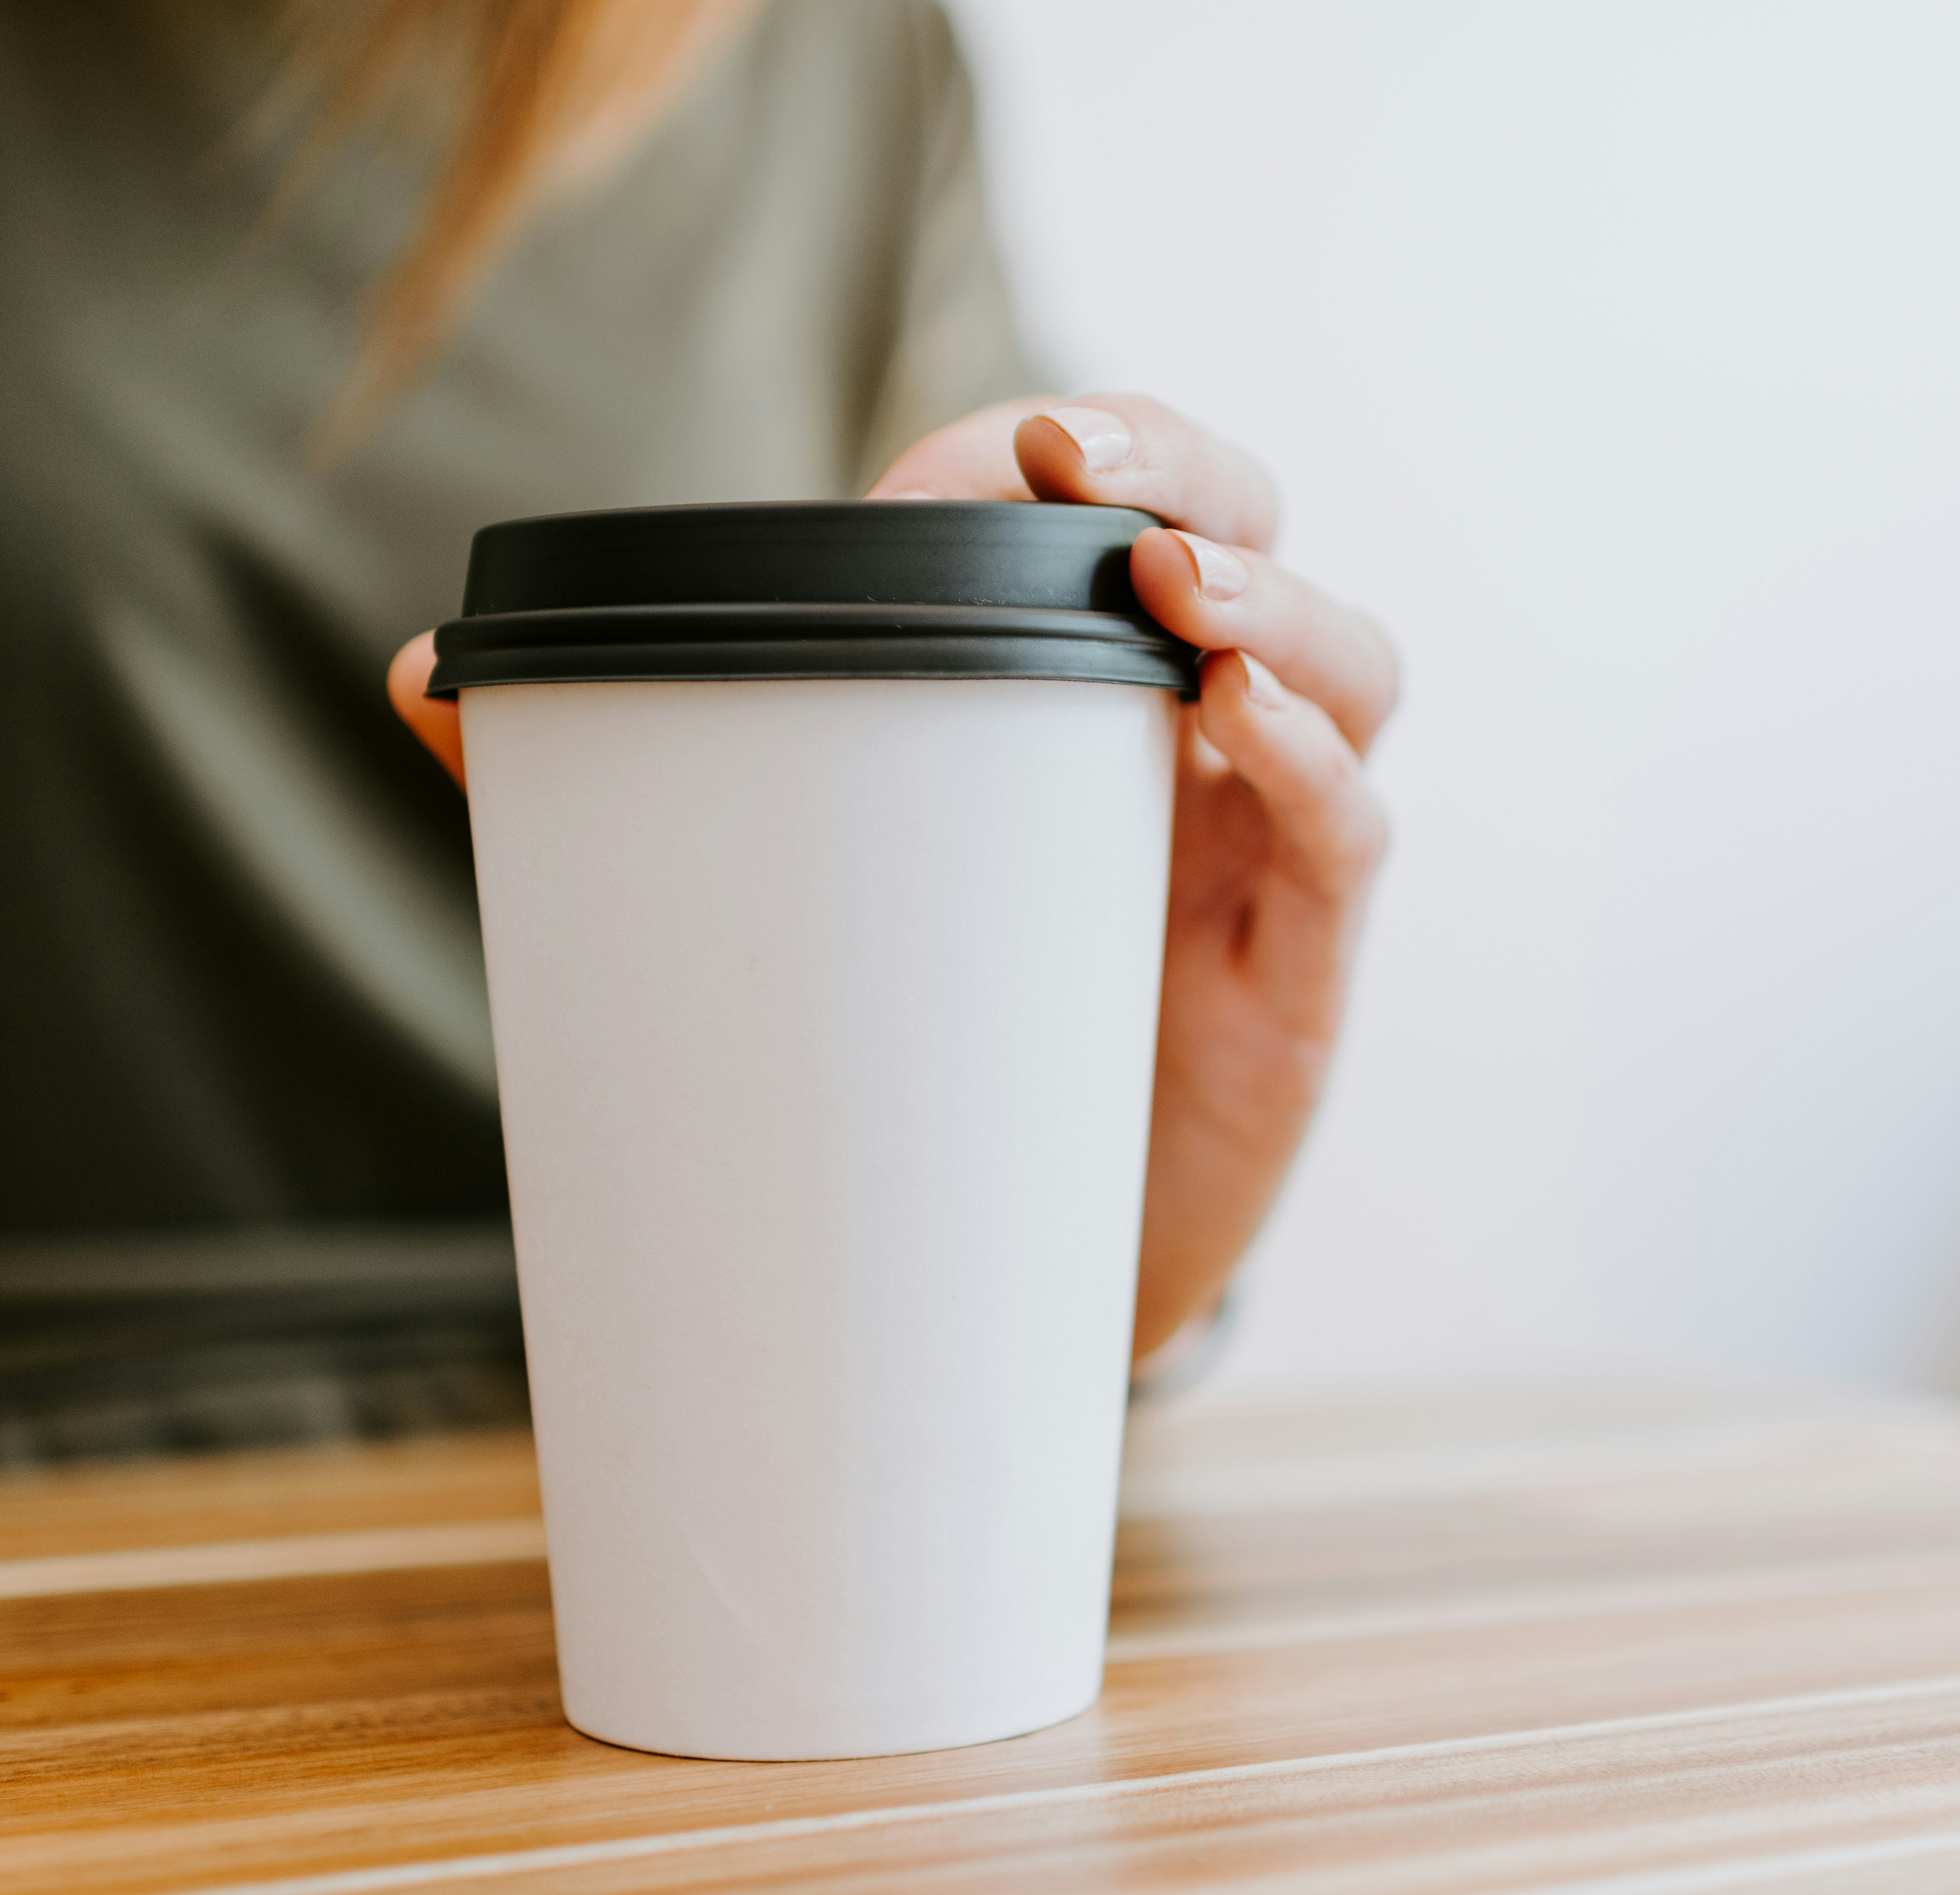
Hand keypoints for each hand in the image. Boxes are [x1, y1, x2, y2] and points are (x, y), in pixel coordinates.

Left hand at [387, 394, 1397, 1361]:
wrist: (998, 1288)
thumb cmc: (914, 1060)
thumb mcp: (792, 903)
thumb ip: (623, 782)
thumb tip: (418, 674)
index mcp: (1080, 698)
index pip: (1116, 509)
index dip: (1064, 452)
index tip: (957, 466)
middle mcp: (1189, 751)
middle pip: (1257, 543)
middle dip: (1187, 471)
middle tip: (1074, 462)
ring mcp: (1259, 856)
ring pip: (1348, 671)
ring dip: (1275, 607)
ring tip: (1175, 584)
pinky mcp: (1298, 976)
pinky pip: (1345, 838)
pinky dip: (1309, 766)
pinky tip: (1236, 725)